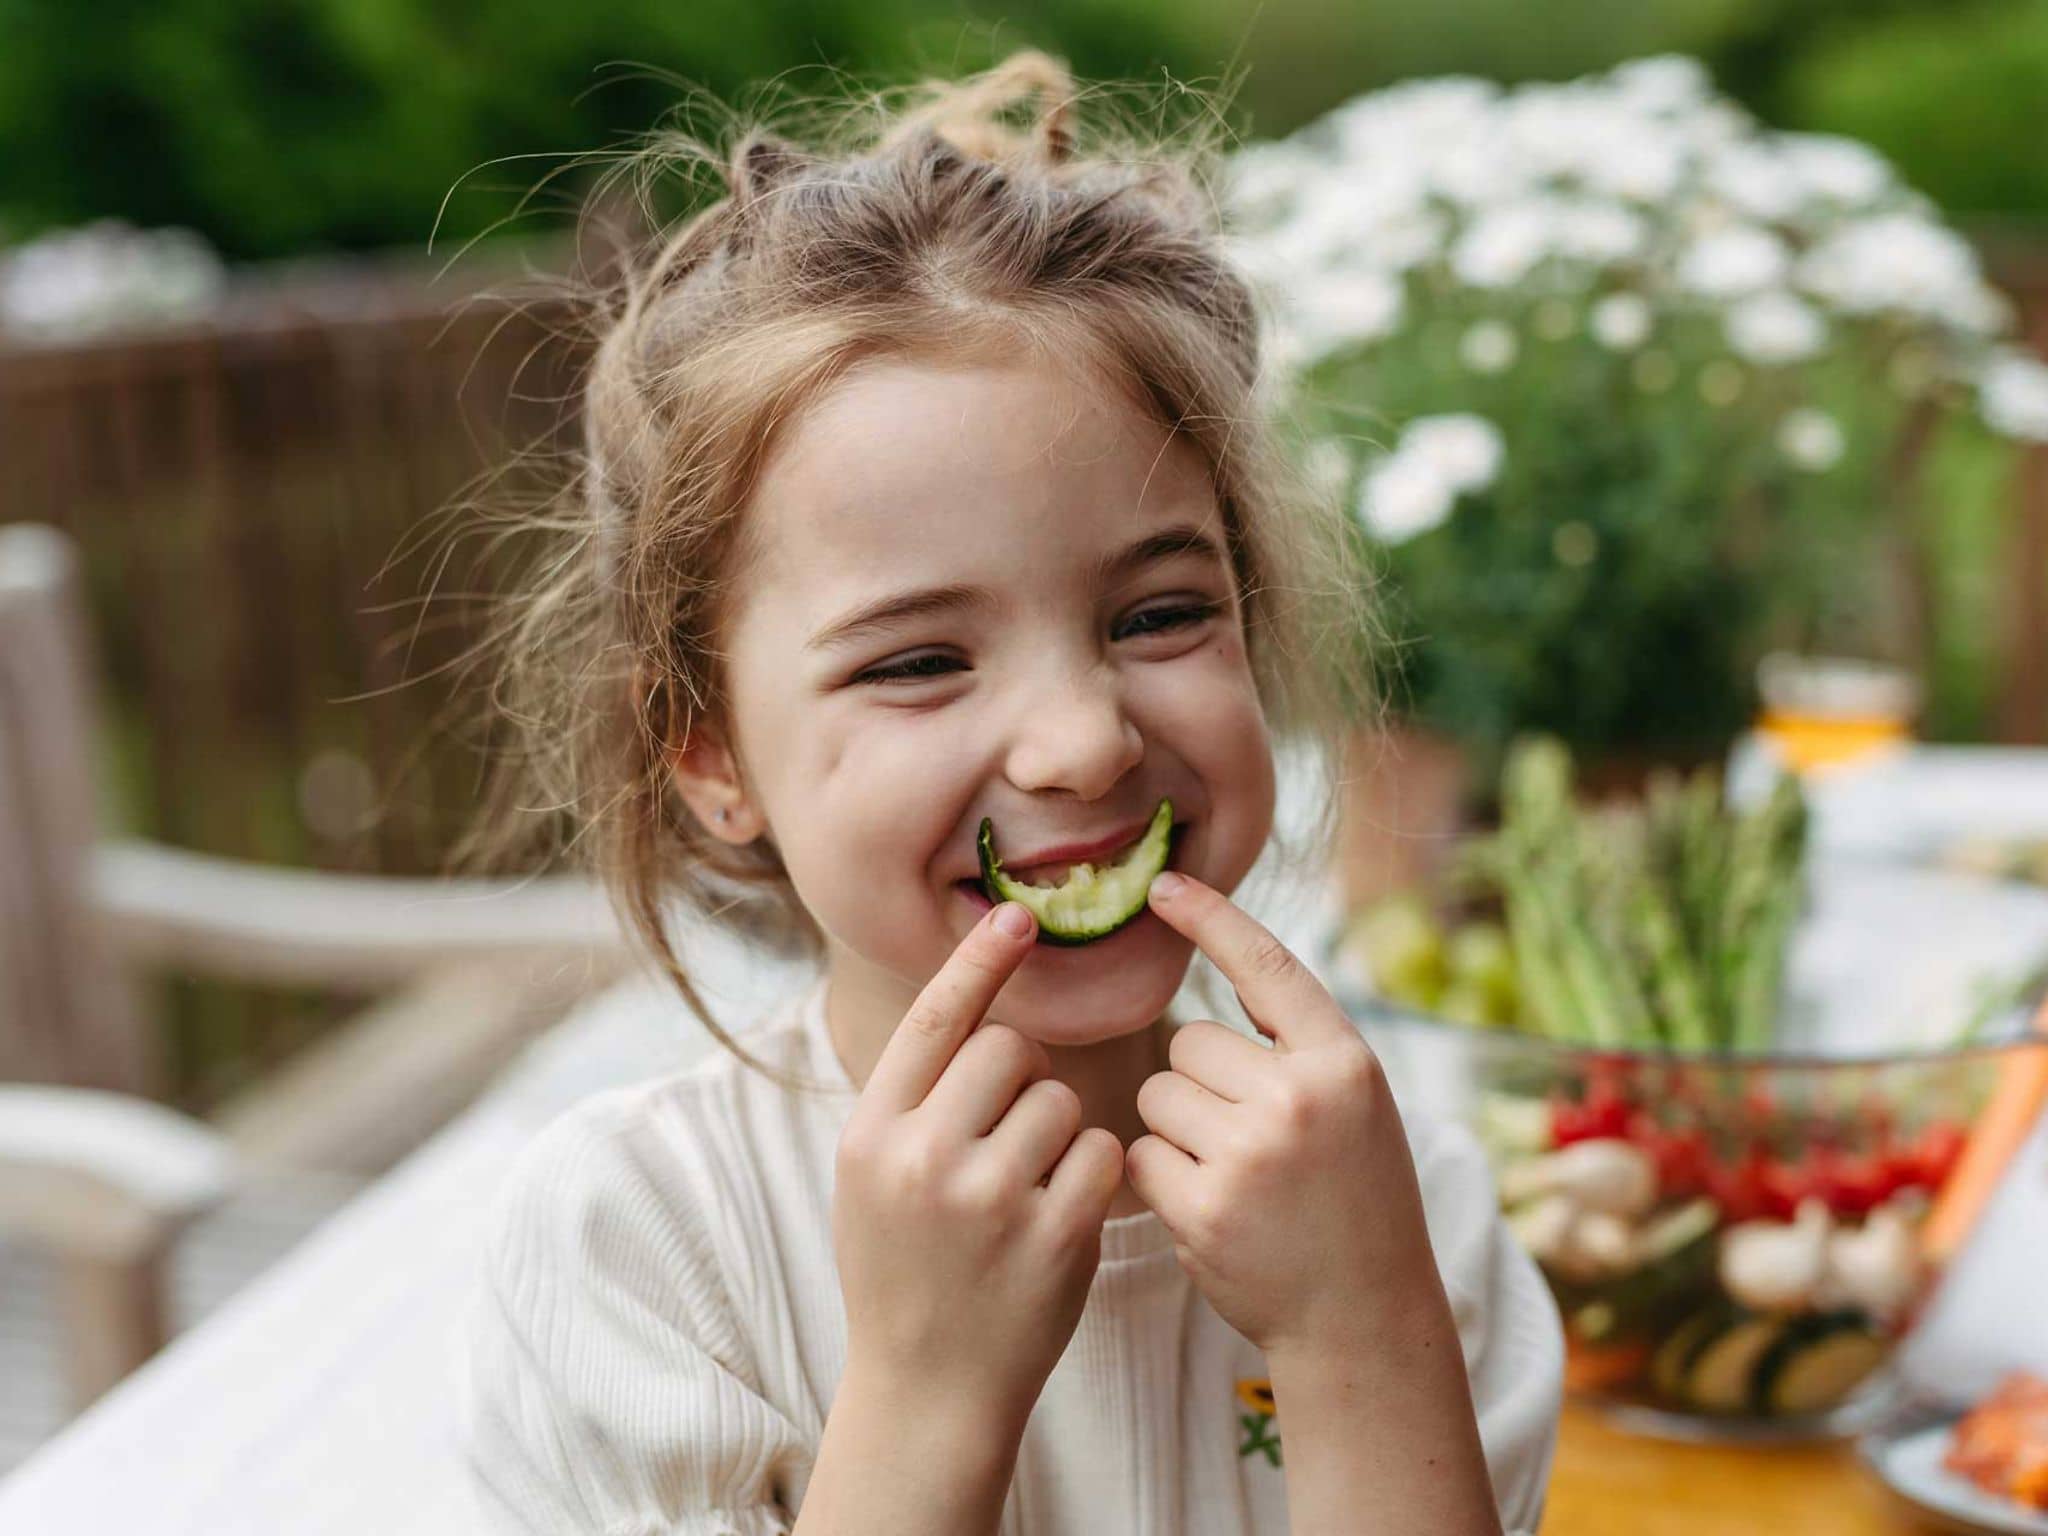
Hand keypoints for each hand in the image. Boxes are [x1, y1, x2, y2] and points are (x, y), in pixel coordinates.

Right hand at [832, 902, 1126, 1436]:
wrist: (927, 1390)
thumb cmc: (905, 1269)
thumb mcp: (871, 1179)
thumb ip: (912, 1100)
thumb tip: (972, 1005)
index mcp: (871, 1136)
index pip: (932, 1022)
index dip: (978, 963)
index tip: (1017, 917)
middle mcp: (923, 1159)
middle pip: (1010, 1051)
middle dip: (1023, 1080)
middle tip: (1006, 1138)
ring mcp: (990, 1200)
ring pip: (1061, 1100)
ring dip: (1059, 1132)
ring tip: (1026, 1191)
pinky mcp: (1053, 1237)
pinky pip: (1101, 1153)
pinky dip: (1094, 1174)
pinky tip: (1062, 1215)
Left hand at [1125, 872, 1444, 1361]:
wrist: (1363, 1316)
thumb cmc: (1354, 1200)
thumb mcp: (1355, 1105)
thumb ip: (1298, 1045)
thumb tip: (1225, 963)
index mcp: (1344, 1062)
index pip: (1266, 963)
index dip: (1211, 917)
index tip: (1164, 885)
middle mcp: (1300, 1097)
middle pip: (1187, 1043)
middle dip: (1200, 1085)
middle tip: (1251, 1143)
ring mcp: (1250, 1153)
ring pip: (1157, 1095)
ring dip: (1176, 1130)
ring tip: (1236, 1178)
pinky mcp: (1204, 1206)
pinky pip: (1139, 1155)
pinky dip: (1159, 1179)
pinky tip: (1210, 1210)